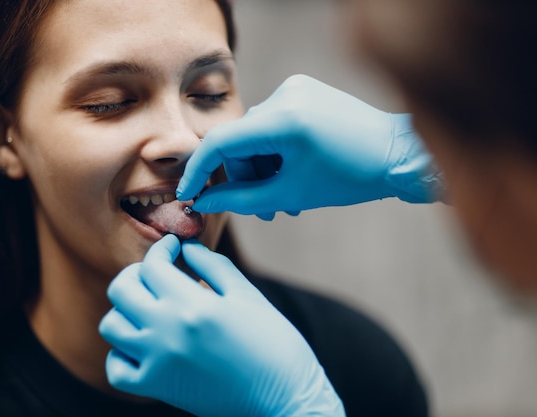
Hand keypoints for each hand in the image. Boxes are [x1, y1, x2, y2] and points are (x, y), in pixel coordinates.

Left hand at [99, 235, 344, 416]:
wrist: (284, 398)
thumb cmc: (273, 342)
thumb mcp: (247, 295)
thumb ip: (213, 266)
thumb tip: (186, 247)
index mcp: (192, 304)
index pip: (153, 265)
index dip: (161, 248)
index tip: (172, 247)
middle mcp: (166, 331)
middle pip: (121, 289)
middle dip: (136, 273)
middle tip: (157, 273)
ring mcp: (157, 362)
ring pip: (111, 325)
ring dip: (125, 311)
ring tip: (150, 308)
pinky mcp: (157, 388)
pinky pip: (116, 369)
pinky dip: (122, 353)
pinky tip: (145, 344)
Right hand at [177, 74, 443, 219]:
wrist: (396, 153)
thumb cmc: (349, 177)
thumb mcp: (290, 194)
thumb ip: (240, 200)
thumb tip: (202, 202)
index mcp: (283, 120)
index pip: (221, 142)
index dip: (199, 170)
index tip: (188, 192)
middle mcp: (285, 95)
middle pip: (240, 142)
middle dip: (246, 178)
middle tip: (264, 210)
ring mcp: (295, 88)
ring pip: (255, 134)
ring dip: (263, 166)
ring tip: (286, 195)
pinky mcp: (303, 89)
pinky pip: (272, 122)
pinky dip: (275, 148)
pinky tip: (294, 168)